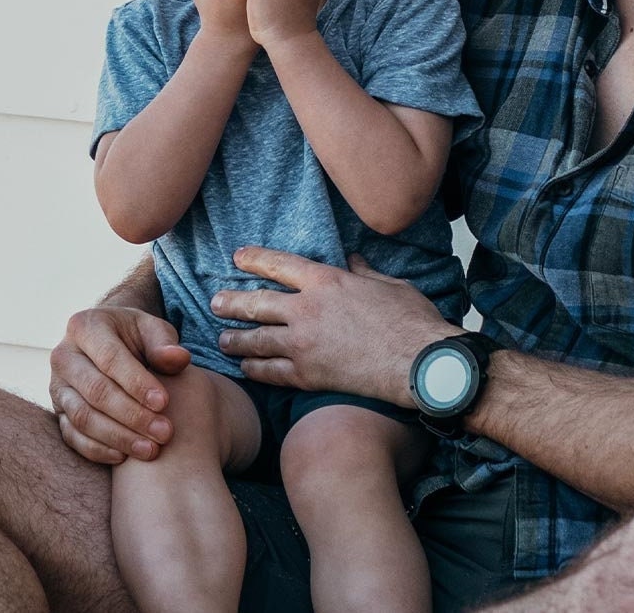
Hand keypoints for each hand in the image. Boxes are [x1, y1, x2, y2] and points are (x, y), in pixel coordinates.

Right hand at [49, 305, 191, 463]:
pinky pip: (73, 437)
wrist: (111, 344)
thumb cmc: (136, 336)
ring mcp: (57, 387)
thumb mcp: (151, 330)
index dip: (137, 382)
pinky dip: (98, 450)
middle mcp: (64, 356)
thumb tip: (180, 359)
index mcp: (85, 326)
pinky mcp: (57, 413)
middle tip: (164, 432)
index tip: (164, 403)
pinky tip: (126, 457)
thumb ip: (164, 343)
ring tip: (151, 449)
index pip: (110, 358)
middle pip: (96, 391)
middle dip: (132, 415)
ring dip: (118, 437)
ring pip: (83, 418)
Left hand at [211, 248, 459, 404]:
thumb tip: (354, 260)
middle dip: (232, 303)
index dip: (255, 259)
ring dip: (236, 339)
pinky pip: (270, 372)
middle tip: (216, 303)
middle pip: (257, 304)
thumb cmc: (410, 321)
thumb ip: (366, 273)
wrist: (417, 363)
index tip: (238, 257)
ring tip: (223, 339)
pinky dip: (254, 370)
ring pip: (257, 340)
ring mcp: (304, 345)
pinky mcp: (308, 376)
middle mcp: (307, 310)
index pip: (280, 265)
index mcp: (327, 281)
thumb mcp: (389, 286)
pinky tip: (246, 369)